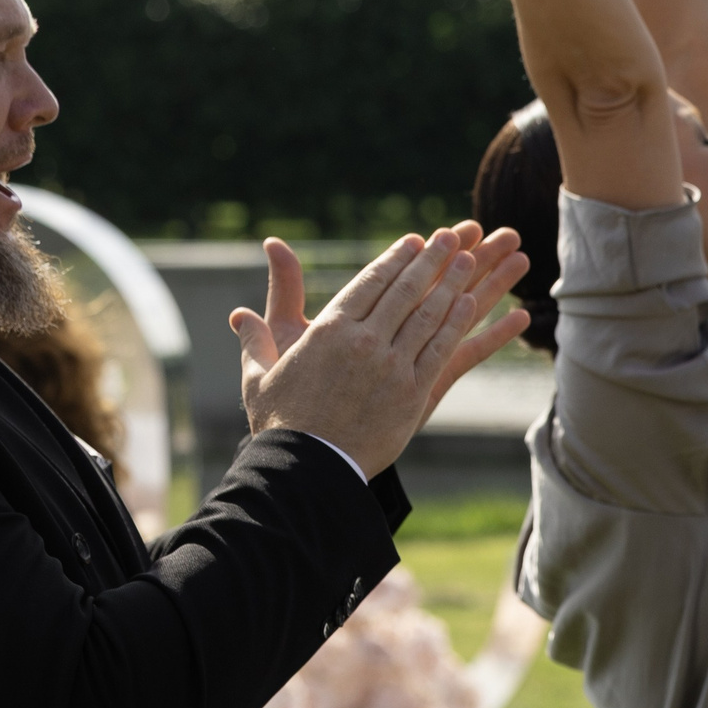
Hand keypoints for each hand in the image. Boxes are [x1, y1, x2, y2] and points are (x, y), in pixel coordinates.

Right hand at [231, 224, 530, 476]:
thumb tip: (237, 313)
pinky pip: (440, 349)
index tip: (413, 241)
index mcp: (329, 331)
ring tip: (468, 260)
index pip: (369, 282)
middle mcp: (364, 342)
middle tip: (449, 237)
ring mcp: (391, 366)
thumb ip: (255, 337)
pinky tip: (470, 304)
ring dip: (450, 284)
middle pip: (404, 290)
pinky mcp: (412, 393)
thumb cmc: (280, 423)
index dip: (395, 258)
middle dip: (430, 259)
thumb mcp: (260, 374)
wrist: (308, 470)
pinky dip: (456, 324)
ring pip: (427, 314)